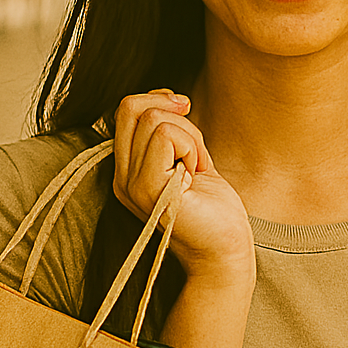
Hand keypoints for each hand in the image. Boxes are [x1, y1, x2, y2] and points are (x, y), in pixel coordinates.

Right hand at [112, 90, 254, 286]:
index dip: (158, 101)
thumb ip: (172, 131)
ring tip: (197, 168)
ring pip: (153, 119)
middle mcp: (121, 177)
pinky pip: (166, 136)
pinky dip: (191, 146)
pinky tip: (198, 173)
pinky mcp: (149, 189)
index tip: (185, 114)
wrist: (225, 249)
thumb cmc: (212, 206)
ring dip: (189, 136)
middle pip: (132, 107)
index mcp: (127, 169)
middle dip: (174, 115)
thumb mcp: (189, 157)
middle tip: (195, 148)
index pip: (126, 110)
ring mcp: (131, 184)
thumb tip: (170, 98)